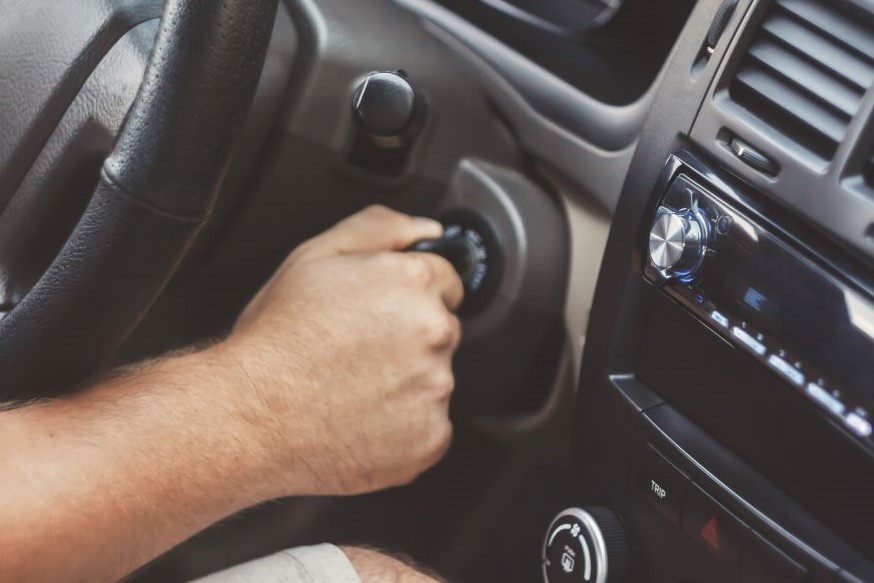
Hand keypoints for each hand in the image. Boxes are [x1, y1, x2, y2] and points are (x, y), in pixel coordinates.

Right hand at [223, 206, 463, 495]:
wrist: (249, 418)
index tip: (381, 313)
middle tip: (356, 352)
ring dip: (406, 384)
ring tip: (351, 387)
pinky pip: (427, 427)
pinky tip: (360, 418)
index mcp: (413, 283)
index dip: (409, 294)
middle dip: (409, 338)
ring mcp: (435, 389)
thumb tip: (425, 229)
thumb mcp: (314, 257)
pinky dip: (402, 427)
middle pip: (441, 330)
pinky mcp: (429, 438)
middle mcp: (433, 333)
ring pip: (434, 380)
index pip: (446, 281)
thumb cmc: (275, 342)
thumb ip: (379, 230)